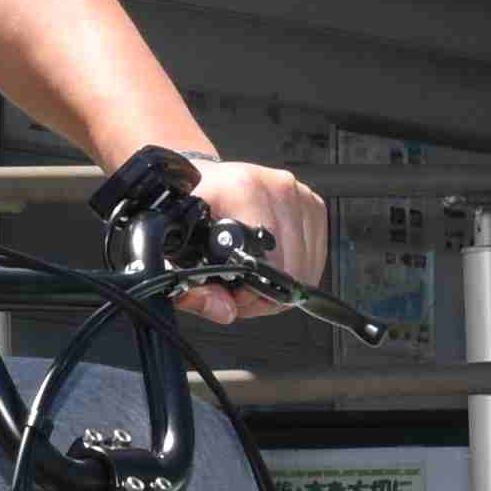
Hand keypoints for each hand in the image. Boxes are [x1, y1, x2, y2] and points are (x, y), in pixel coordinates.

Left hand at [169, 149, 333, 296]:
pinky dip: (296, 270)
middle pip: (289, 264)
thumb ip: (191, 290)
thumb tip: (223, 310)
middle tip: (239, 290)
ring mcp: (295, 192)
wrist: (202, 180)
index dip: (251, 290)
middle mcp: (271, 185)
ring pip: (305, 264)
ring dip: (281, 283)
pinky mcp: (311, 202)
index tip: (233, 294)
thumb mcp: (175, 255)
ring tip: (252, 275)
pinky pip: (315, 255)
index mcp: (239, 190)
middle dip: (264, 291)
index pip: (266, 257)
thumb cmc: (190, 214)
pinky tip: (271, 263)